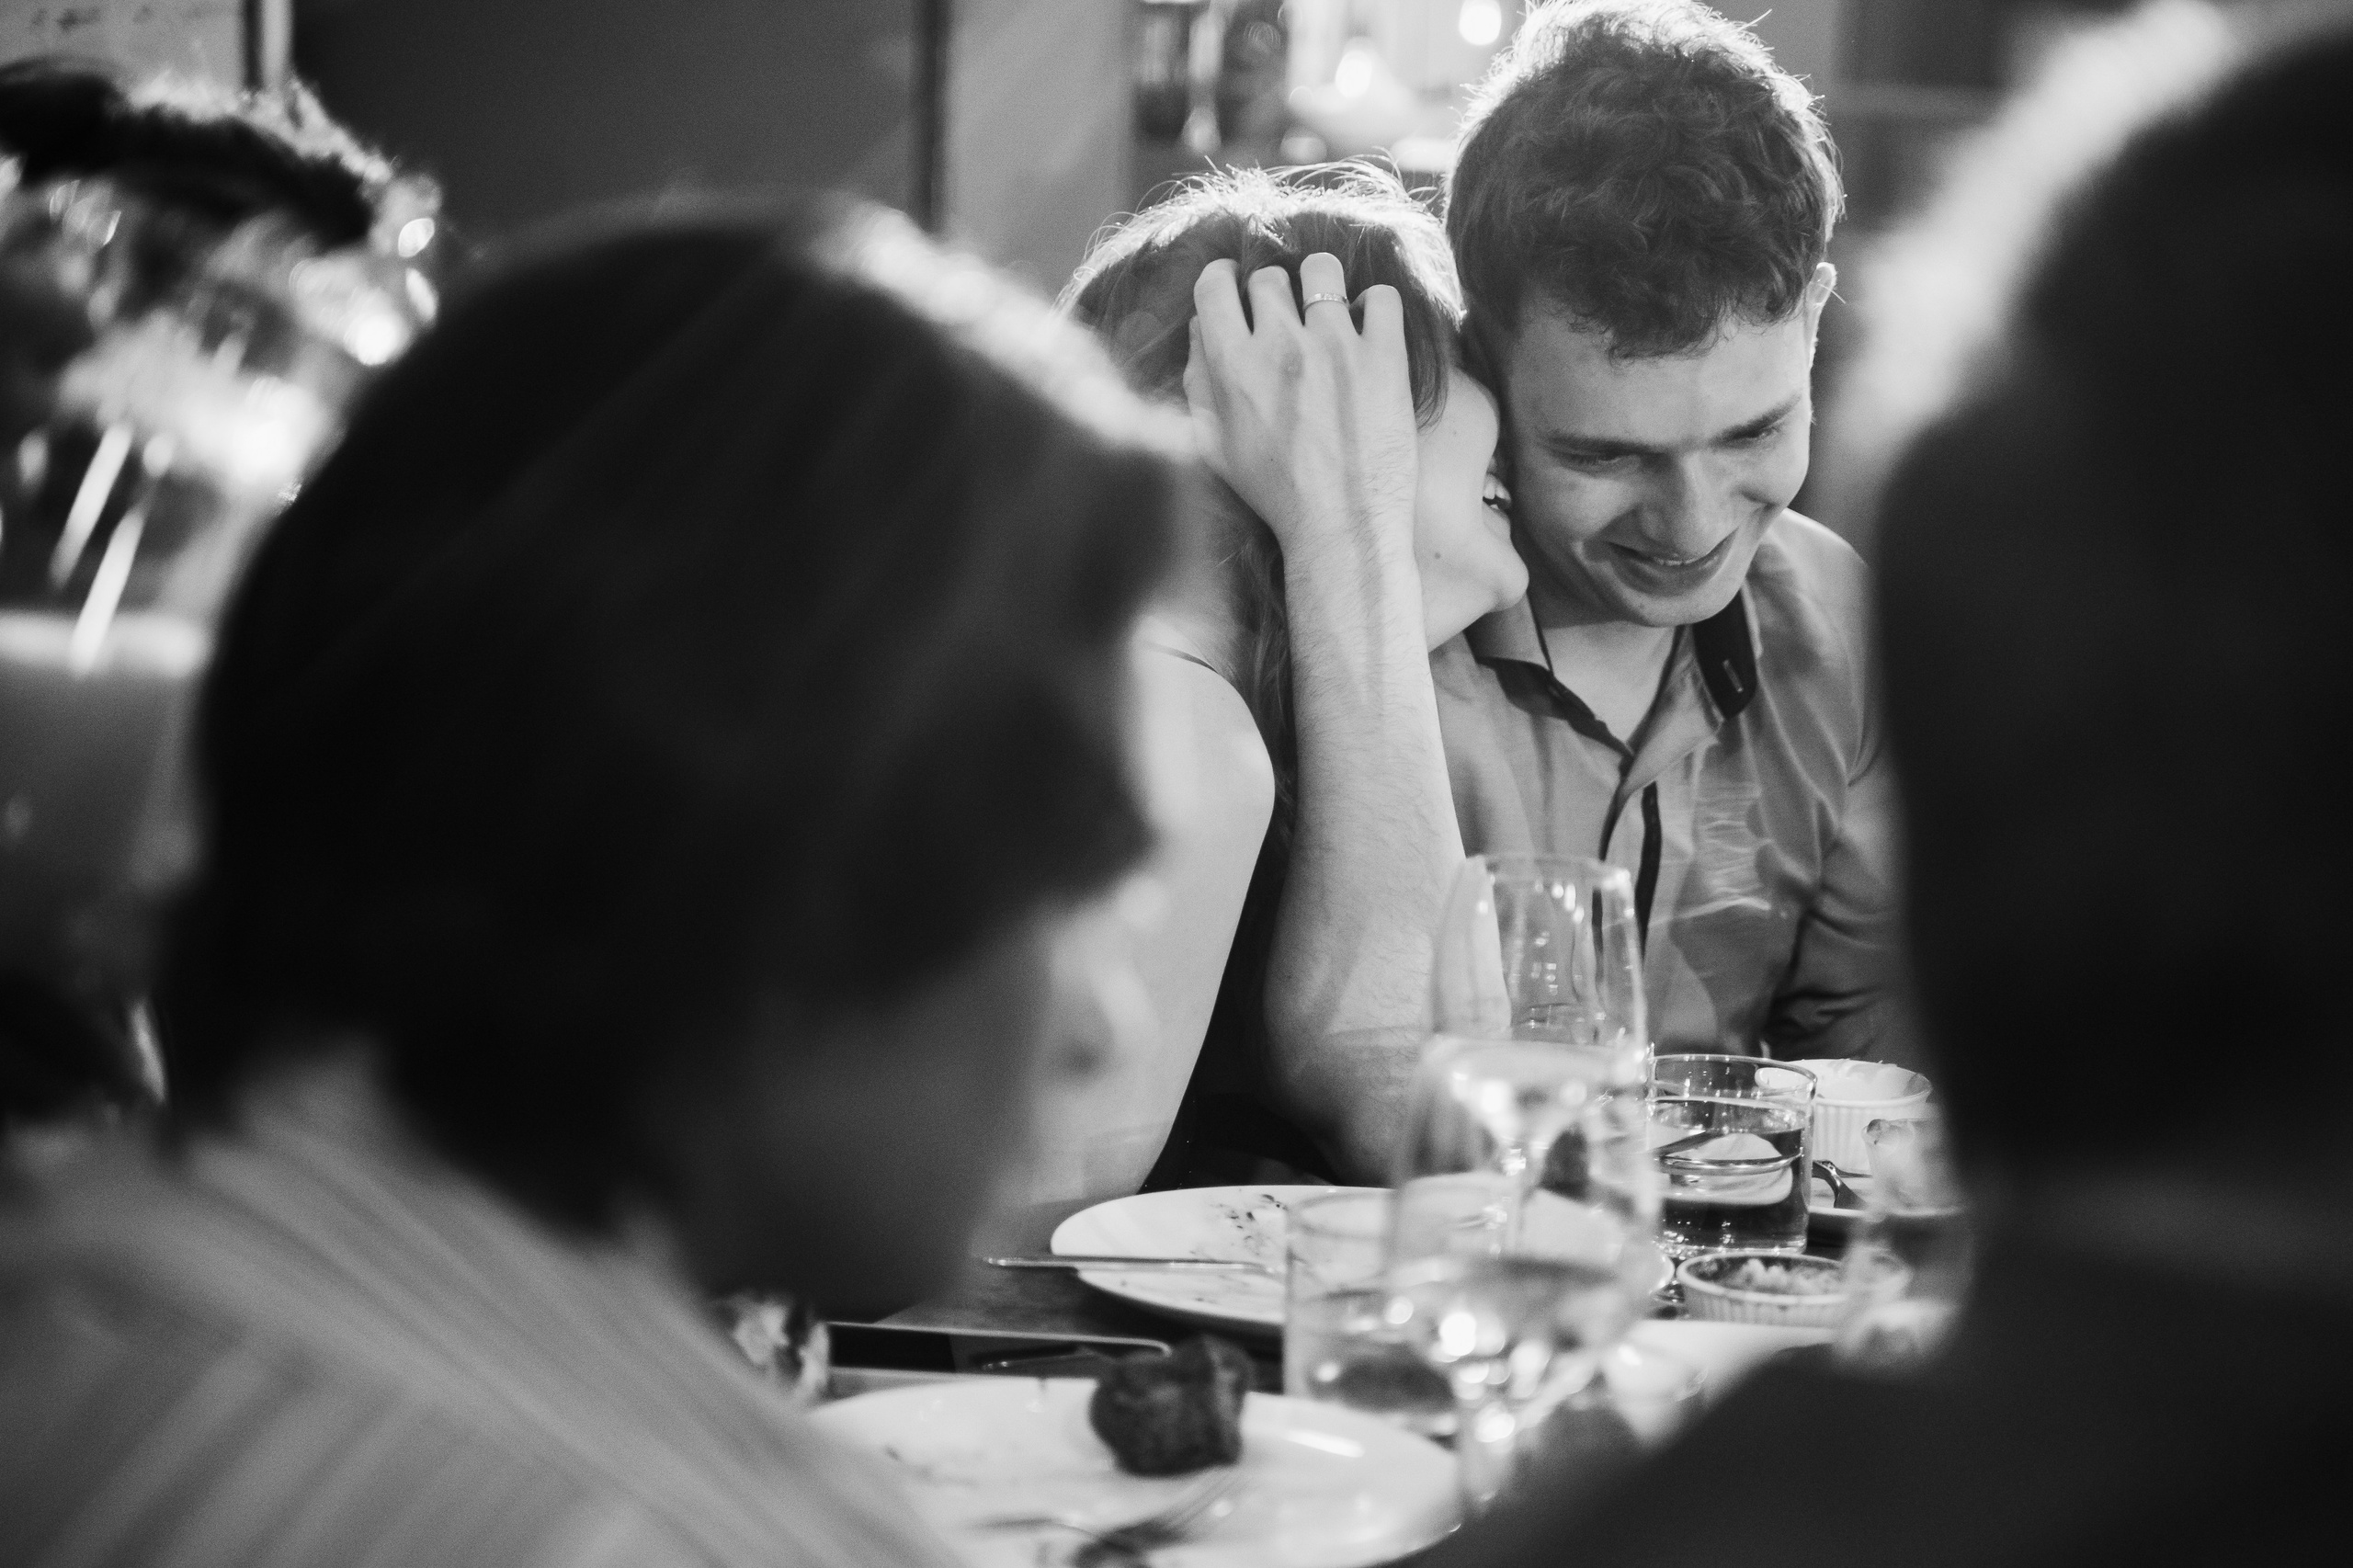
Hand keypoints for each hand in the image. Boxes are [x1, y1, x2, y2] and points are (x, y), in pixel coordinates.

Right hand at [1183, 252, 1418, 555]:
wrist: (1342, 527)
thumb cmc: (1274, 493)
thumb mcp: (1213, 446)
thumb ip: (1198, 382)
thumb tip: (1201, 329)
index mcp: (1233, 366)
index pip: (1215, 285)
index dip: (1223, 280)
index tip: (1236, 288)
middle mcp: (1281, 346)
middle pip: (1269, 276)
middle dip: (1273, 290)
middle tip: (1285, 316)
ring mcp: (1337, 346)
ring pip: (1323, 271)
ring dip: (1322, 285)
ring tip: (1329, 311)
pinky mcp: (1385, 357)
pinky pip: (1382, 297)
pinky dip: (1375, 305)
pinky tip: (1369, 328)